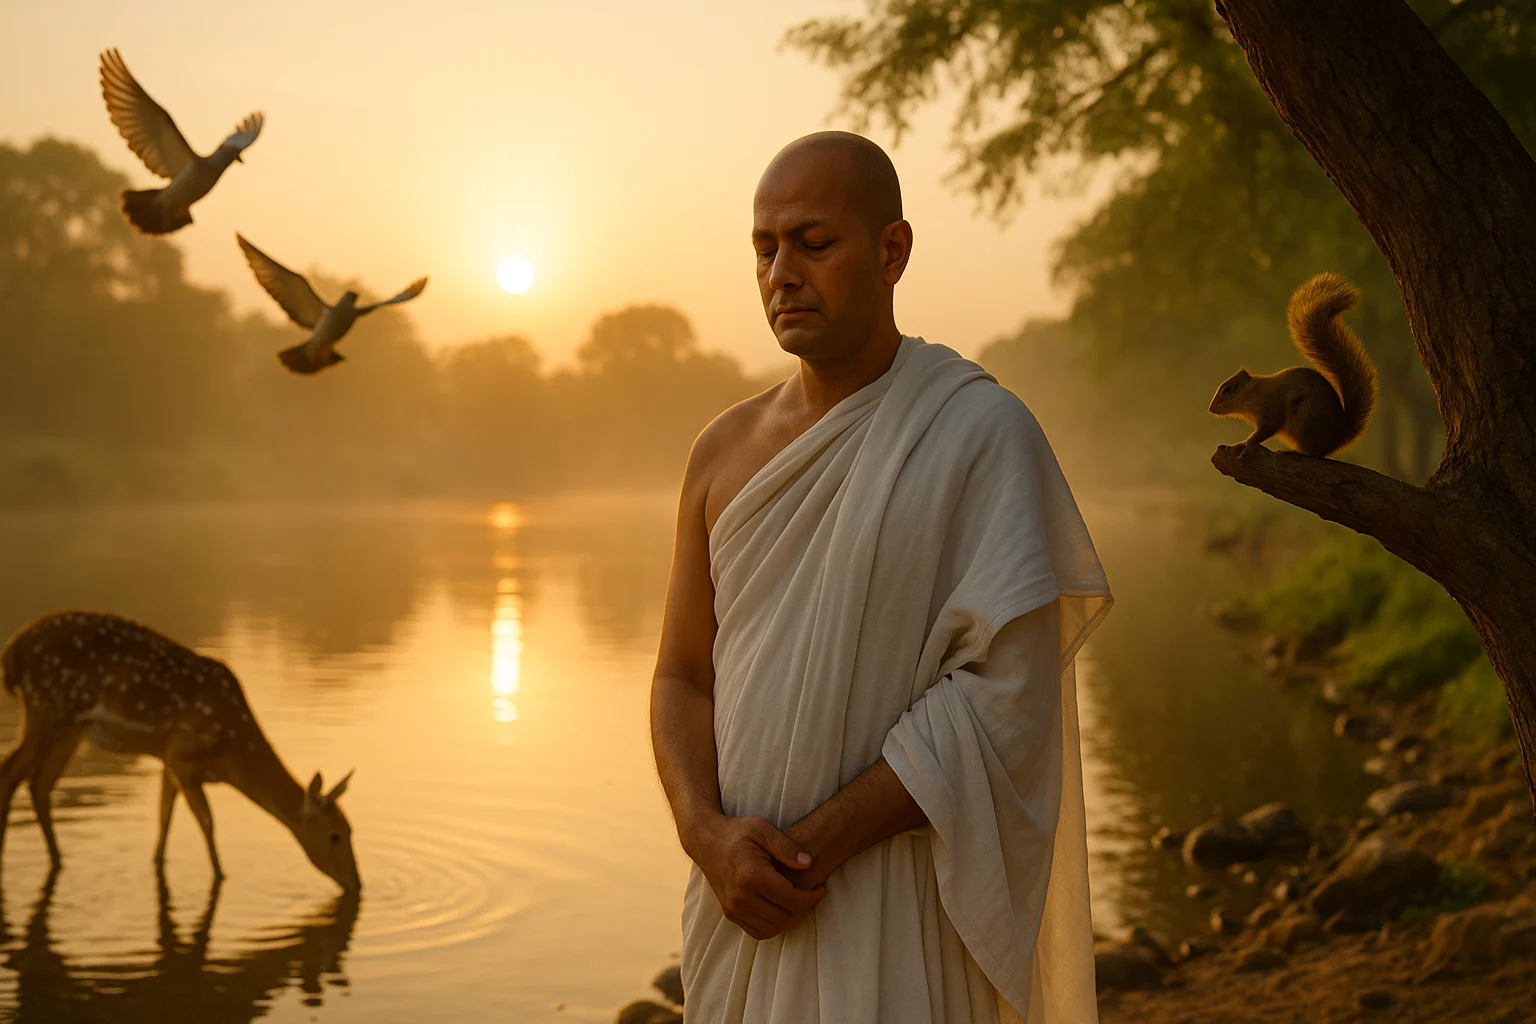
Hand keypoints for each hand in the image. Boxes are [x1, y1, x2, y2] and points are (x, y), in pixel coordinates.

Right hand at [688, 813, 825, 939]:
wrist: (706, 841)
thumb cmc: (737, 832)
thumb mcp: (763, 829)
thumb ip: (787, 846)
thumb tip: (809, 863)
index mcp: (752, 875)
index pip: (791, 899)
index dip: (811, 898)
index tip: (820, 889)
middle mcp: (741, 896)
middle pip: (784, 917)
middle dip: (802, 909)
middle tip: (811, 895)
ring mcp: (733, 908)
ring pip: (772, 928)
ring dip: (789, 919)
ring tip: (797, 902)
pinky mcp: (730, 913)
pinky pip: (758, 932)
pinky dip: (773, 925)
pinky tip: (780, 909)